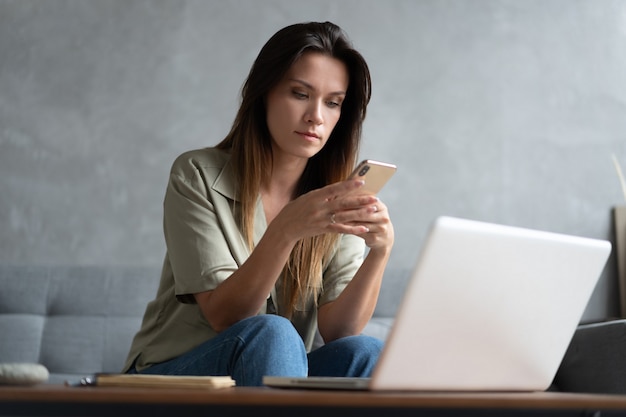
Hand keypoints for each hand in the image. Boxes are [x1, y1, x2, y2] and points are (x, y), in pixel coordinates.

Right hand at [272, 179, 393, 250]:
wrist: (285, 226)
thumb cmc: (297, 209)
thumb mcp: (309, 198)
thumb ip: (324, 195)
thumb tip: (341, 190)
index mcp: (316, 196)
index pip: (335, 189)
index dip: (348, 185)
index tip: (362, 181)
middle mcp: (319, 208)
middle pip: (343, 203)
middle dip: (360, 200)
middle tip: (375, 198)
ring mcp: (322, 219)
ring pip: (345, 216)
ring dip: (360, 214)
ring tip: (373, 210)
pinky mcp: (323, 229)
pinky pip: (341, 229)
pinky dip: (353, 229)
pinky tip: (364, 228)